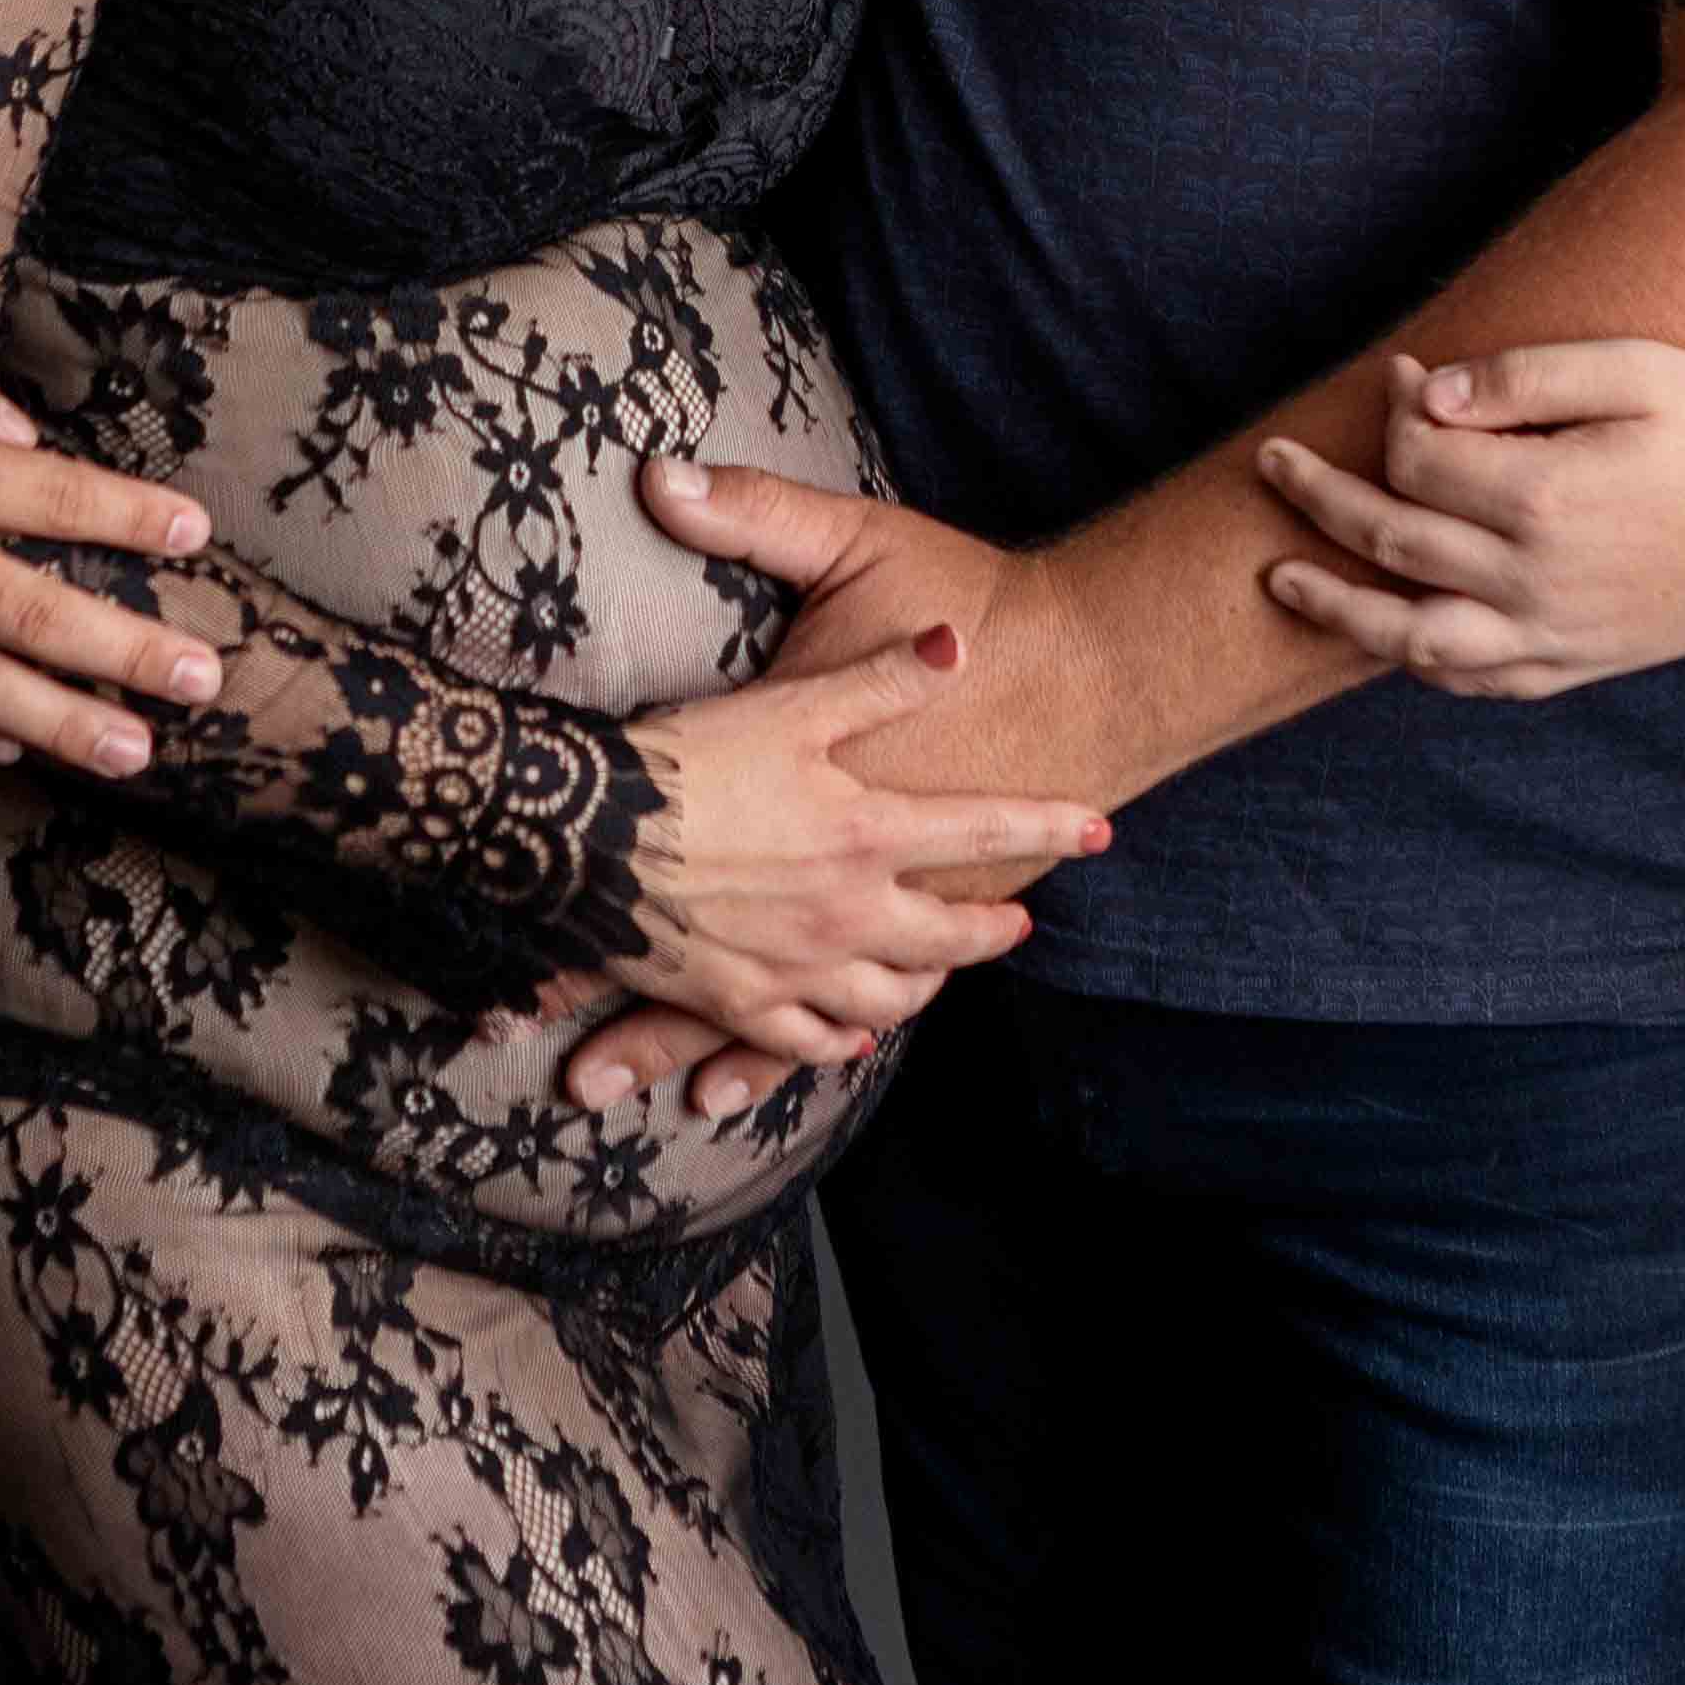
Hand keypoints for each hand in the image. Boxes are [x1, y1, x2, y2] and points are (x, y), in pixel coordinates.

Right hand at [618, 625, 1115, 1076]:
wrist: (584, 833)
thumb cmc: (689, 758)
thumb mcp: (794, 704)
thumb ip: (882, 677)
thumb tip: (958, 643)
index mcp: (868, 834)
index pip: (985, 828)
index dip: (1050, 826)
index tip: (1101, 829)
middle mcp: (845, 913)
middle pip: (946, 937)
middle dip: (990, 929)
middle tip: (1019, 925)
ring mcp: (794, 968)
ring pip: (888, 996)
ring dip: (925, 985)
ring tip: (942, 973)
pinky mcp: (737, 1000)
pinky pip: (808, 1040)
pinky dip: (842, 1037)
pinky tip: (856, 1032)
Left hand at [1252, 342, 1684, 698]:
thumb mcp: (1634, 369)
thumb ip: (1524, 376)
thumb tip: (1427, 394)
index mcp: (1546, 497)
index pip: (1420, 458)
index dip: (1397, 411)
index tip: (1401, 375)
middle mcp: (1537, 579)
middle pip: (1393, 542)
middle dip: (1320, 499)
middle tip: (1272, 461)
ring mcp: (1554, 634)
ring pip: (1411, 638)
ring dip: (1336, 607)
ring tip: (1279, 581)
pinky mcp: (1576, 665)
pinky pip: (1474, 682)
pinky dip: (1416, 662)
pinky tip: (1387, 635)